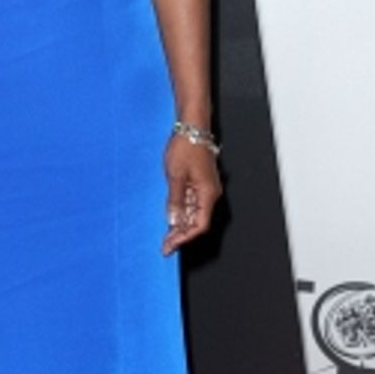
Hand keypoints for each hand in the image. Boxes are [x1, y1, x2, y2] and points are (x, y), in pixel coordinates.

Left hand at [161, 134, 221, 255]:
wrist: (192, 127)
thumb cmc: (186, 146)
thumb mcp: (175, 175)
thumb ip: (175, 200)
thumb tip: (173, 220)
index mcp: (208, 194)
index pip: (200, 225)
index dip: (185, 238)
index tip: (171, 246)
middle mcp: (210, 194)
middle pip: (197, 222)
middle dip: (181, 235)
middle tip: (165, 245)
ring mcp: (205, 189)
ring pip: (194, 214)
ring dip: (180, 225)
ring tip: (165, 236)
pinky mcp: (199, 183)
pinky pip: (191, 203)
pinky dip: (181, 212)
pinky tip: (170, 218)